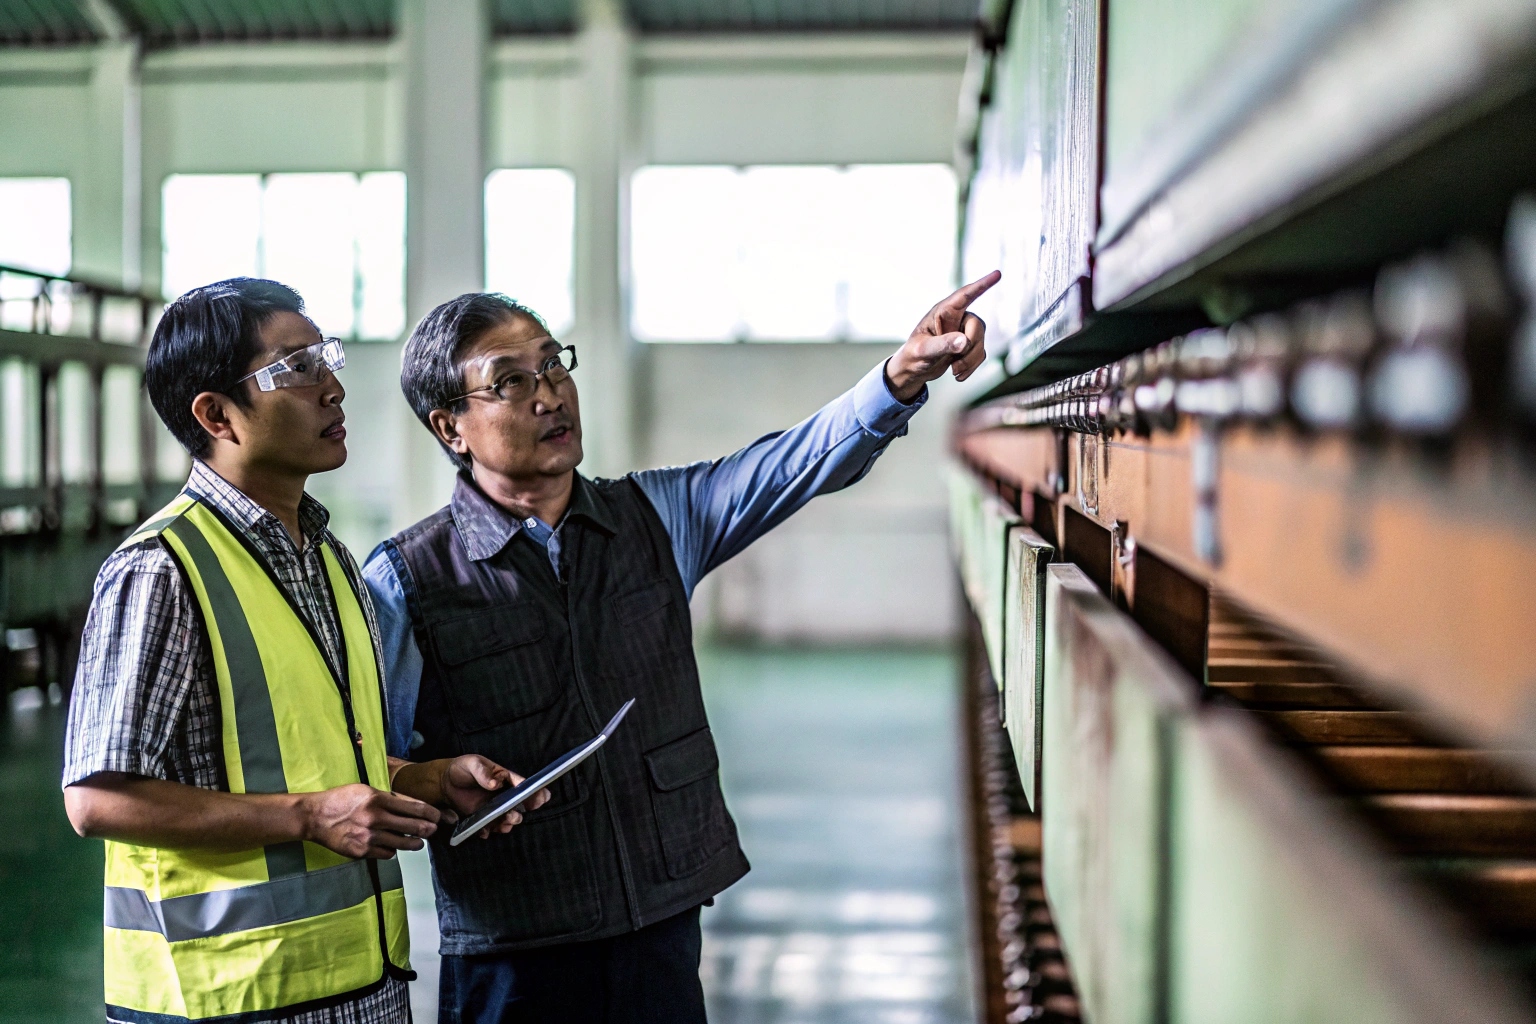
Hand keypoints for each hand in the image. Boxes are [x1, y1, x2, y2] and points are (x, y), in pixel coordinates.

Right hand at [297, 784, 441, 859]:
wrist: (316, 816)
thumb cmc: (341, 800)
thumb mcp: (366, 790)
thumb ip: (389, 798)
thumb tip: (411, 805)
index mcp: (378, 799)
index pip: (414, 807)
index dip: (430, 813)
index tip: (437, 816)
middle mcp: (376, 818)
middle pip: (413, 826)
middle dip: (427, 829)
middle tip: (433, 830)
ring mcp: (369, 836)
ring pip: (403, 843)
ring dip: (414, 843)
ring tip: (418, 842)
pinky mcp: (362, 851)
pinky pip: (387, 854)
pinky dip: (392, 850)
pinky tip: (392, 846)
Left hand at [437, 754, 551, 839]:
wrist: (445, 782)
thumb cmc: (463, 768)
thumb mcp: (472, 764)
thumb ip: (483, 772)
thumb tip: (495, 783)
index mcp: (506, 779)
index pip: (524, 786)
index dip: (535, 792)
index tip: (542, 797)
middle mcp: (503, 796)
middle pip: (518, 807)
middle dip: (520, 813)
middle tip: (514, 815)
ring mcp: (493, 809)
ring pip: (506, 820)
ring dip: (507, 824)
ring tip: (504, 825)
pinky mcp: (481, 819)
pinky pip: (488, 828)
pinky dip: (487, 831)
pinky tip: (483, 831)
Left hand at [885, 270, 1001, 402]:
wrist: (914, 370)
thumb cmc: (913, 355)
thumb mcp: (923, 350)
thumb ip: (943, 345)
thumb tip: (964, 342)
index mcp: (943, 312)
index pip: (965, 295)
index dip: (982, 285)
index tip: (997, 274)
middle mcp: (956, 318)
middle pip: (977, 325)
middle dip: (970, 346)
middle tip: (955, 364)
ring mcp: (964, 331)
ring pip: (981, 342)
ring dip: (970, 361)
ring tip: (954, 371)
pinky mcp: (969, 345)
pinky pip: (980, 355)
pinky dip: (971, 367)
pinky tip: (958, 375)